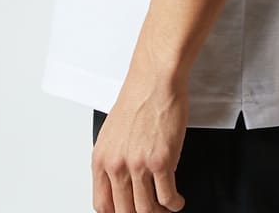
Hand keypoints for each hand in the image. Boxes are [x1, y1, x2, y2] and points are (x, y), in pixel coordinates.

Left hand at [91, 63, 187, 212]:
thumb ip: (112, 159)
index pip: (102, 205)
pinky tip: (176, 200)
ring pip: (147, 210)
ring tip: (165, 208)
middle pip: (124, 212)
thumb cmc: (138, 98)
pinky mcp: (161, 161)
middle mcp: (117, 165)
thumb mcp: (112, 132)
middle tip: (150, 211)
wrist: (155, 79)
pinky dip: (174, 204)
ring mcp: (139, 165)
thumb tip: (118, 184)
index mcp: (101, 159)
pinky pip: (167, 197)